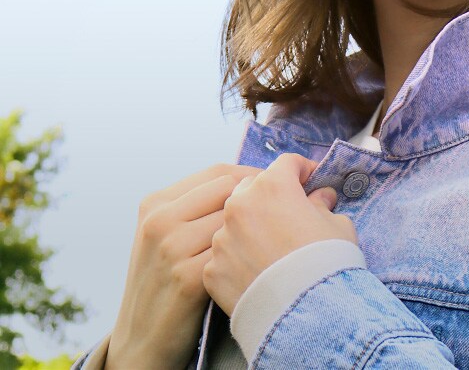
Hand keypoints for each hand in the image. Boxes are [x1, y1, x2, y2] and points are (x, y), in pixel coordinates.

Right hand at [105, 162, 262, 369]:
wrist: (140, 340)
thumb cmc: (163, 282)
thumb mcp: (165, 235)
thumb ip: (195, 206)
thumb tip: (249, 182)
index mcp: (156, 203)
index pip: (218, 173)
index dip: (253, 177)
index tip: (276, 186)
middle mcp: (160, 220)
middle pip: (230, 190)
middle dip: (260, 198)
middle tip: (283, 211)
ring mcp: (172, 249)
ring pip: (236, 219)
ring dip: (260, 227)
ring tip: (276, 238)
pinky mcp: (188, 279)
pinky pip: (235, 253)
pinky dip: (253, 256)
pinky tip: (261, 265)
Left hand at [203, 153, 357, 316]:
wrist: (307, 317)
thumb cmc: (327, 264)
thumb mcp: (338, 225)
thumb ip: (323, 204)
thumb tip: (320, 197)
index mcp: (273, 185)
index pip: (286, 163)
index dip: (302, 170)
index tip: (310, 182)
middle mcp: (240, 204)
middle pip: (252, 187)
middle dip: (270, 195)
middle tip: (288, 213)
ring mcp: (222, 237)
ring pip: (234, 221)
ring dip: (250, 227)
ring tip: (270, 249)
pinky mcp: (212, 269)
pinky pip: (225, 255)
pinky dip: (238, 259)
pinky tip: (256, 273)